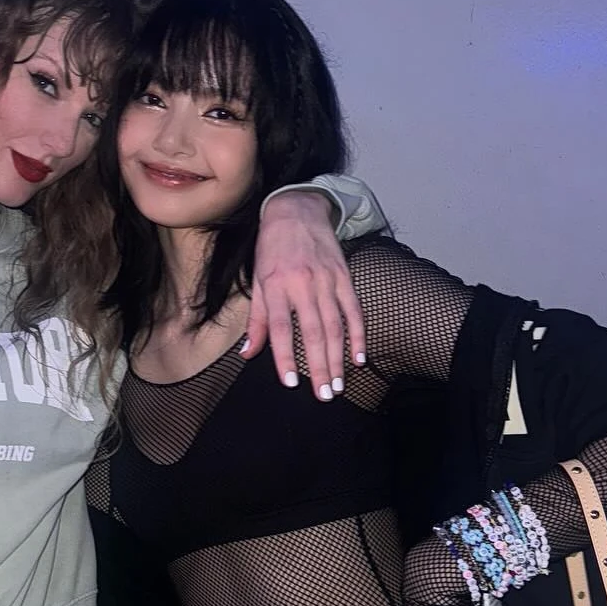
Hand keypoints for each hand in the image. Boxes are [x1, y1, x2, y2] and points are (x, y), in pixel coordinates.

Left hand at [247, 190, 365, 399]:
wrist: (296, 210)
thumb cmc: (271, 249)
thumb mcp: (257, 282)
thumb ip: (256, 321)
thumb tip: (248, 354)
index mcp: (275, 286)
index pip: (280, 328)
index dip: (285, 356)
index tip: (292, 382)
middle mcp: (302, 284)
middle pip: (313, 332)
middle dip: (319, 367)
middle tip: (325, 395)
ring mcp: (327, 280)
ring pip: (335, 326)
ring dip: (338, 358)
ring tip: (339, 384)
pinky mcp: (344, 276)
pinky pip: (354, 310)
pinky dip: (358, 335)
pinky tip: (359, 357)